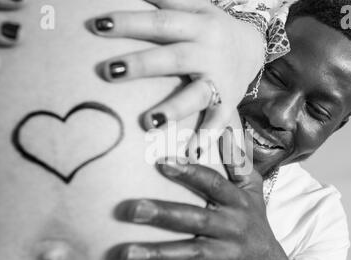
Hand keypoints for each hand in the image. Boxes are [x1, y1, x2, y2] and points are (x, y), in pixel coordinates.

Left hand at [89, 0, 266, 158]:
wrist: (252, 47)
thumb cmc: (210, 27)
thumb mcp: (194, 7)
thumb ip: (166, 0)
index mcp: (198, 24)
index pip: (161, 22)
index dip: (131, 22)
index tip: (98, 25)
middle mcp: (209, 51)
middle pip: (174, 58)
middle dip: (143, 64)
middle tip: (110, 71)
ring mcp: (219, 80)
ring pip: (197, 94)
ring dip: (174, 109)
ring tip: (149, 123)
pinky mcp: (228, 102)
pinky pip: (218, 121)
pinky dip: (207, 138)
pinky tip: (191, 153)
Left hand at [108, 128, 278, 259]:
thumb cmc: (251, 218)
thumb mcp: (251, 189)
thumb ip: (238, 162)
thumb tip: (226, 131)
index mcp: (238, 202)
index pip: (214, 184)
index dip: (190, 173)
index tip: (162, 163)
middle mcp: (232, 227)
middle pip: (196, 220)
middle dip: (163, 214)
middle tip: (131, 209)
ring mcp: (225, 255)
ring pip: (190, 254)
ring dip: (157, 253)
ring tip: (124, 253)